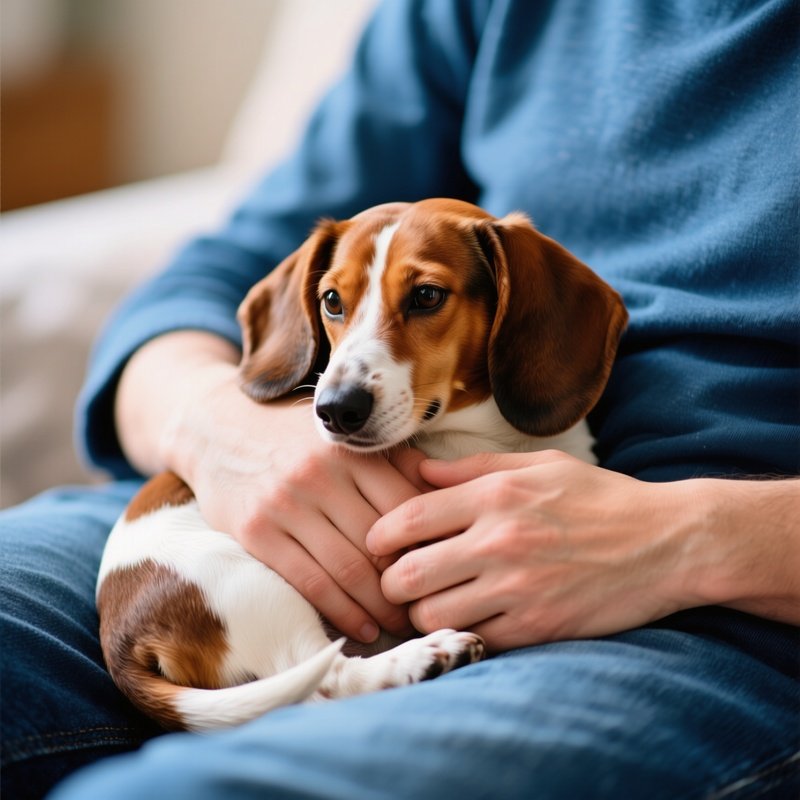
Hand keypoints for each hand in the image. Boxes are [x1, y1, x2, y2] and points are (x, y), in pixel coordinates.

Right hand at [133, 343, 425, 642]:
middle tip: (428, 607)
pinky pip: (308, 582)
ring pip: (347, 569)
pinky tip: (361, 629)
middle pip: (380, 543)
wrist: (218, 426)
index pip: (405, 507)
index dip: (429, 544)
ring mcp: (286, 505)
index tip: (445, 569)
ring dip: (379, 607)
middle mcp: (320, 475)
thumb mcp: (345, 435)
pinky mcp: (257, 532)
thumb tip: (445, 497)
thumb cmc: (295, 435)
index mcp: (351, 450)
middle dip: (409, 583)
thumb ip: (395, 461)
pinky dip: (340, 612)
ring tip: (399, 624)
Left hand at [367, 450, 702, 651]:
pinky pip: (474, 640)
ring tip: (435, 602)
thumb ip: (473, 467)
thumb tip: (417, 469)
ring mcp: (518, 589)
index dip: (379, 537)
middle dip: (391, 582)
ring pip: (431, 616)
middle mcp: (499, 541)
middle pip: (406, 575)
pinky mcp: (538, 628)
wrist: (667, 542)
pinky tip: (473, 619)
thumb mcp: (539, 465)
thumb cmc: (599, 498)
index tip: (380, 545)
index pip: (406, 520)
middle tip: (401, 580)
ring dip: (423, 613)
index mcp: (495, 495)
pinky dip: (463, 633)